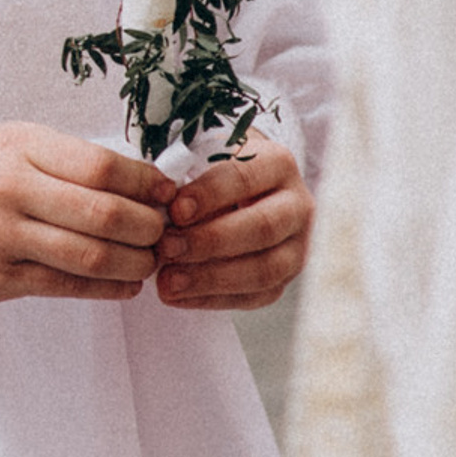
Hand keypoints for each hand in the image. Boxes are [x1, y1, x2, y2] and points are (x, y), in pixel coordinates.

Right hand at [0, 124, 170, 302]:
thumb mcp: (0, 148)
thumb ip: (61, 163)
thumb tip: (141, 186)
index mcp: (16, 145)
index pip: (104, 166)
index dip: (150, 186)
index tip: (169, 198)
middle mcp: (8, 186)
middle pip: (108, 213)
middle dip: (152, 230)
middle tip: (167, 237)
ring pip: (94, 255)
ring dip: (136, 264)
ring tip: (147, 263)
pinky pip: (67, 286)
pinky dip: (108, 289)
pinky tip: (123, 284)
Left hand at [152, 137, 310, 309]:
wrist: (236, 190)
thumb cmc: (207, 168)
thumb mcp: (198, 158)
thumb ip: (184, 174)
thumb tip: (158, 205)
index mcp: (276, 163)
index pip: (245, 177)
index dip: (210, 195)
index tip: (175, 210)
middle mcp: (297, 205)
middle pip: (262, 228)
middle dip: (210, 241)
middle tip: (165, 247)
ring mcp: (297, 245)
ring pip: (265, 269)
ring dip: (211, 278)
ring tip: (166, 281)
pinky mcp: (286, 278)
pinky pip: (256, 296)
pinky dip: (213, 299)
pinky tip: (177, 296)